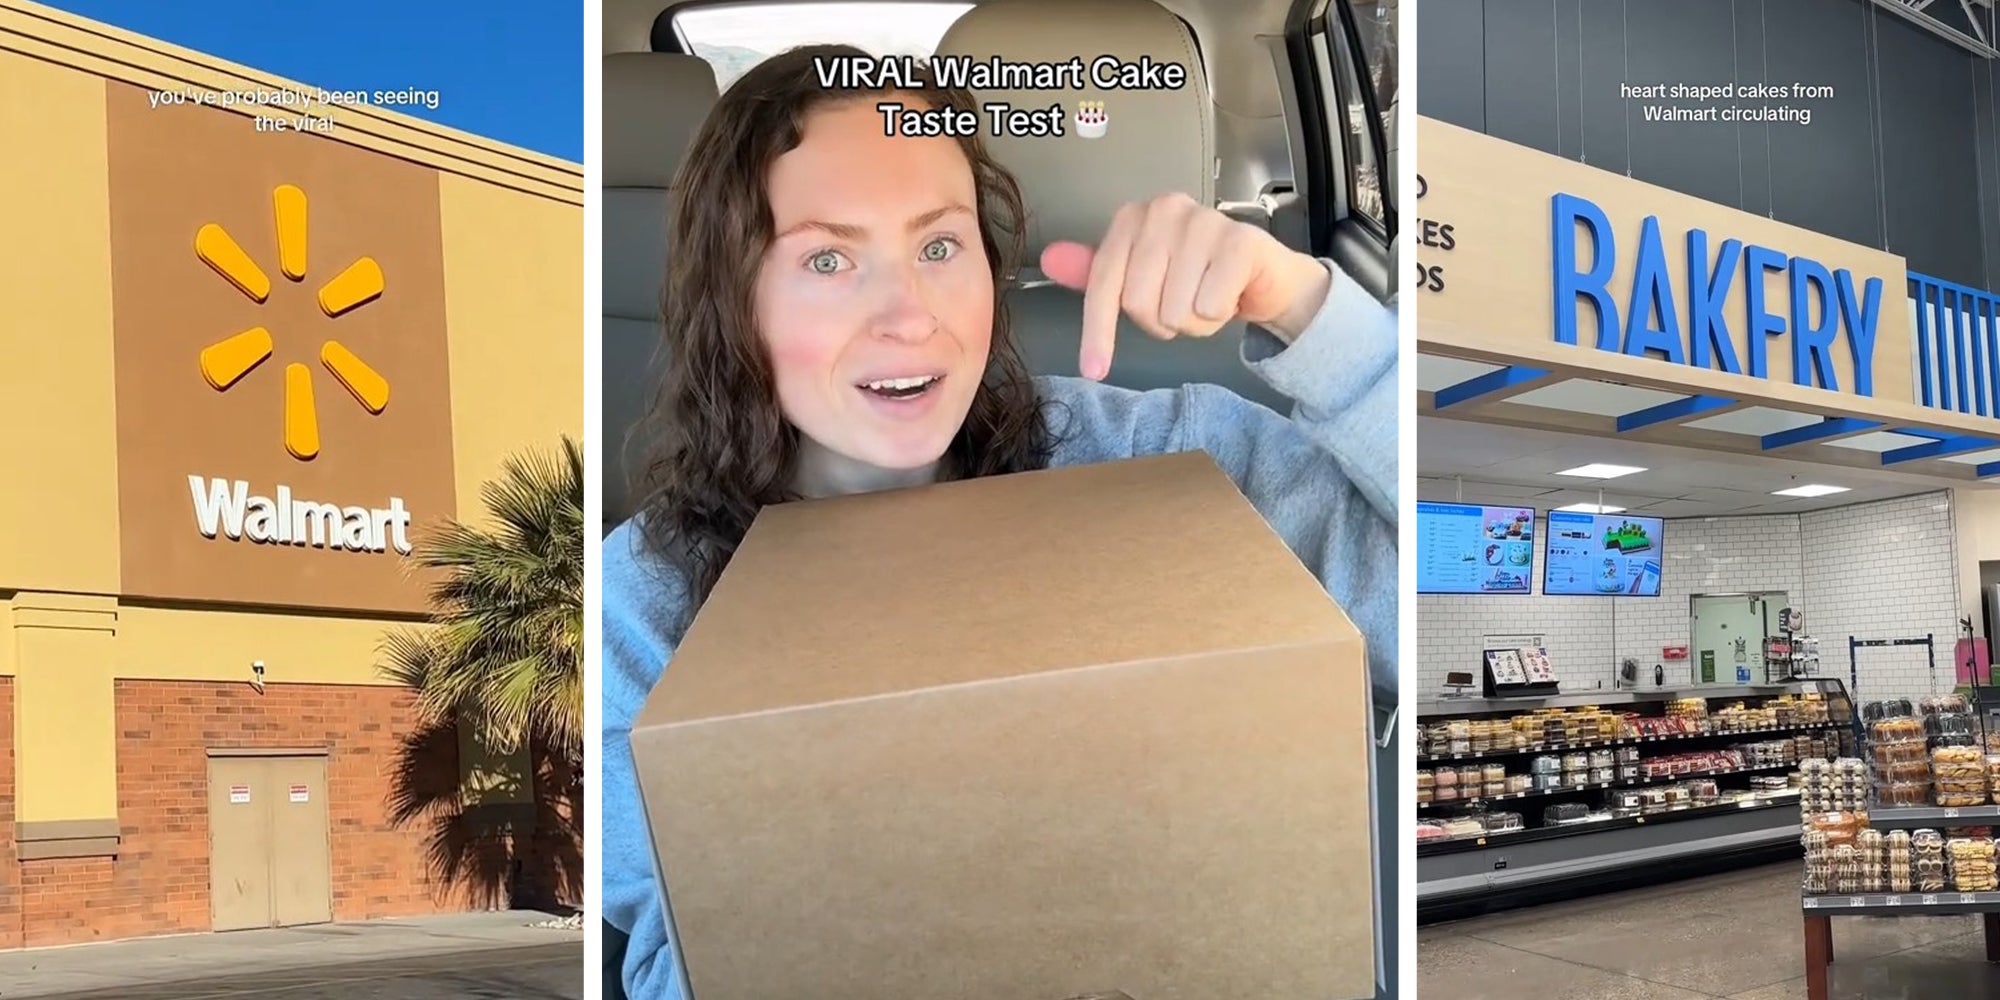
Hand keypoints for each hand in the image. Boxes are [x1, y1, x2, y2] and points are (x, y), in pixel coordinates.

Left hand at [1040, 192, 1331, 379]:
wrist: (1262, 275)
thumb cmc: (1197, 277)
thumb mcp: (1142, 277)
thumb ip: (1097, 272)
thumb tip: (1050, 260)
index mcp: (1132, 218)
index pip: (1103, 283)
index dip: (1098, 332)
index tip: (1094, 371)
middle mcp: (1164, 210)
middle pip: (1138, 302)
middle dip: (1161, 322)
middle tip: (1183, 307)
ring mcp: (1204, 221)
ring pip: (1176, 309)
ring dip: (1194, 322)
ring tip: (1209, 299)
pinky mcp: (1239, 241)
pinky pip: (1210, 305)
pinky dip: (1219, 314)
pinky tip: (1230, 295)